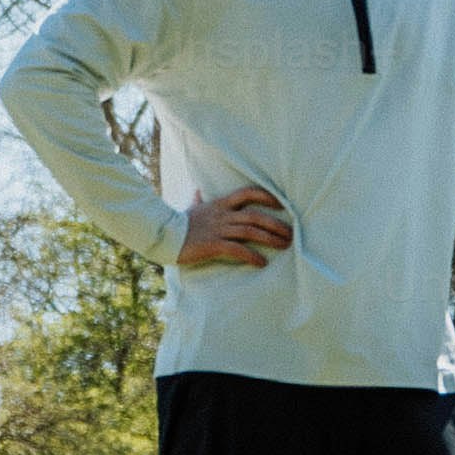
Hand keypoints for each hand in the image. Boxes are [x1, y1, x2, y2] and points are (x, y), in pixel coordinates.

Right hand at [177, 185, 293, 267]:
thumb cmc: (180, 223)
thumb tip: (197, 190)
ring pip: (250, 231)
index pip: (247, 193)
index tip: (282, 204)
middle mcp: (222, 214)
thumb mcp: (192, 208)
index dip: (266, 196)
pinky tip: (262, 263)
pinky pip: (237, 249)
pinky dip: (251, 256)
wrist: (164, 235)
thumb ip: (198, 200)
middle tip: (291, 232)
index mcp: (220, 203)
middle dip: (276, 223)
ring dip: (270, 239)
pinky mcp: (213, 245)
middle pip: (255, 215)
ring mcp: (218, 229)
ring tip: (284, 246)